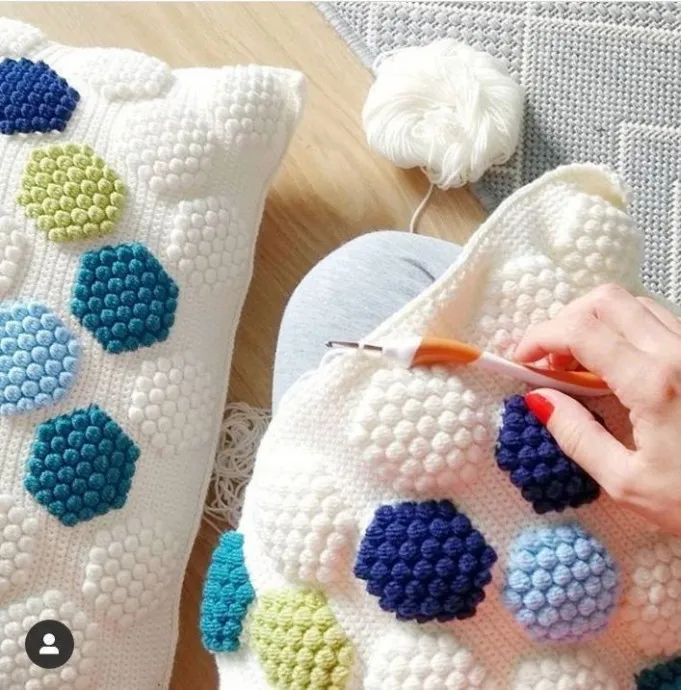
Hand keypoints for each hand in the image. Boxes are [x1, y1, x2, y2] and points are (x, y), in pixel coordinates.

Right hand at [513, 283, 680, 534]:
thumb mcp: (627, 482)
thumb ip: (576, 435)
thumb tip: (538, 399)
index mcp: (653, 382)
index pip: (579, 330)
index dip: (538, 337)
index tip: (521, 360)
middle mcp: (678, 352)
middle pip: (605, 299)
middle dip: (564, 320)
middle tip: (549, 360)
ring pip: (633, 303)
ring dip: (594, 322)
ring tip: (579, 363)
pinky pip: (657, 320)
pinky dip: (623, 328)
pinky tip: (615, 365)